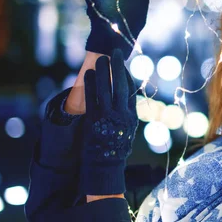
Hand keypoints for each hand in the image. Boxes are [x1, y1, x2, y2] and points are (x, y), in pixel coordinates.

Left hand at [80, 49, 137, 195]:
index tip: (122, 64)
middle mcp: (123, 115)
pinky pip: (92, 98)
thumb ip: (125, 116)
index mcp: (132, 117)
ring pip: (107, 89)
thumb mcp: (126, 132)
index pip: (131, 90)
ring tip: (100, 59)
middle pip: (121, 85)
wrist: (106, 168)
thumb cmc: (114, 150)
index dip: (126, 75)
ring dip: (103, 72)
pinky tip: (89, 74)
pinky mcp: (94, 120)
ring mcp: (109, 117)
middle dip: (117, 67)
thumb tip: (124, 102)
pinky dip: (90, 84)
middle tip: (113, 53)